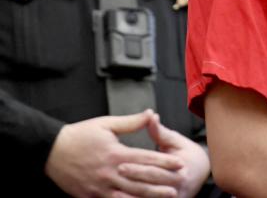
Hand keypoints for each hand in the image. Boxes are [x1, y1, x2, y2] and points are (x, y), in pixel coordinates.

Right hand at [45, 110, 184, 196]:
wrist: (50, 151)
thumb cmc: (79, 136)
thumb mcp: (106, 124)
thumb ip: (131, 122)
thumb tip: (151, 114)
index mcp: (116, 153)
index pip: (146, 158)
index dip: (165, 162)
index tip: (180, 163)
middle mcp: (110, 172)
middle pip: (141, 180)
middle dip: (161, 183)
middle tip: (179, 185)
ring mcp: (99, 187)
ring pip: (128, 196)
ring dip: (148, 197)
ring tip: (165, 197)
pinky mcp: (89, 196)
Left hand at [115, 112, 209, 197]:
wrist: (203, 172)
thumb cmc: (187, 154)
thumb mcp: (177, 141)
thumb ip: (161, 132)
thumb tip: (150, 116)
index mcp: (181, 169)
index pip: (156, 170)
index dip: (138, 168)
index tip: (120, 163)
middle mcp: (178, 187)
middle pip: (150, 185)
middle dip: (132, 180)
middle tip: (115, 174)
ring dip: (131, 196)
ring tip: (114, 190)